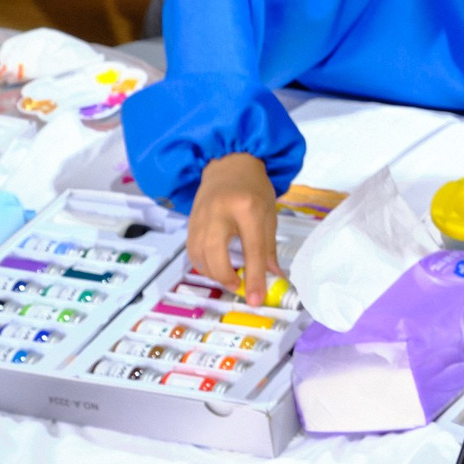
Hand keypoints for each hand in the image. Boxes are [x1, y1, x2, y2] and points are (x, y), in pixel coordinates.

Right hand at [188, 153, 279, 301]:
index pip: (252, 249)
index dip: (254, 278)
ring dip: (213, 273)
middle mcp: (220, 212)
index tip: (255, 300)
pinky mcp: (190, 221)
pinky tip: (215, 267)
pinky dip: (202, 264)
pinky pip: (192, 250)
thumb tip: (273, 278)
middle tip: (238, 287)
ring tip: (230, 278)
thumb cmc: (253, 187)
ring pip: (199, 255)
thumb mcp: (269, 214)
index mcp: (247, 207)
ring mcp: (201, 216)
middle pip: (216, 253)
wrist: (229, 163)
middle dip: (226, 277)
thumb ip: (268, 248)